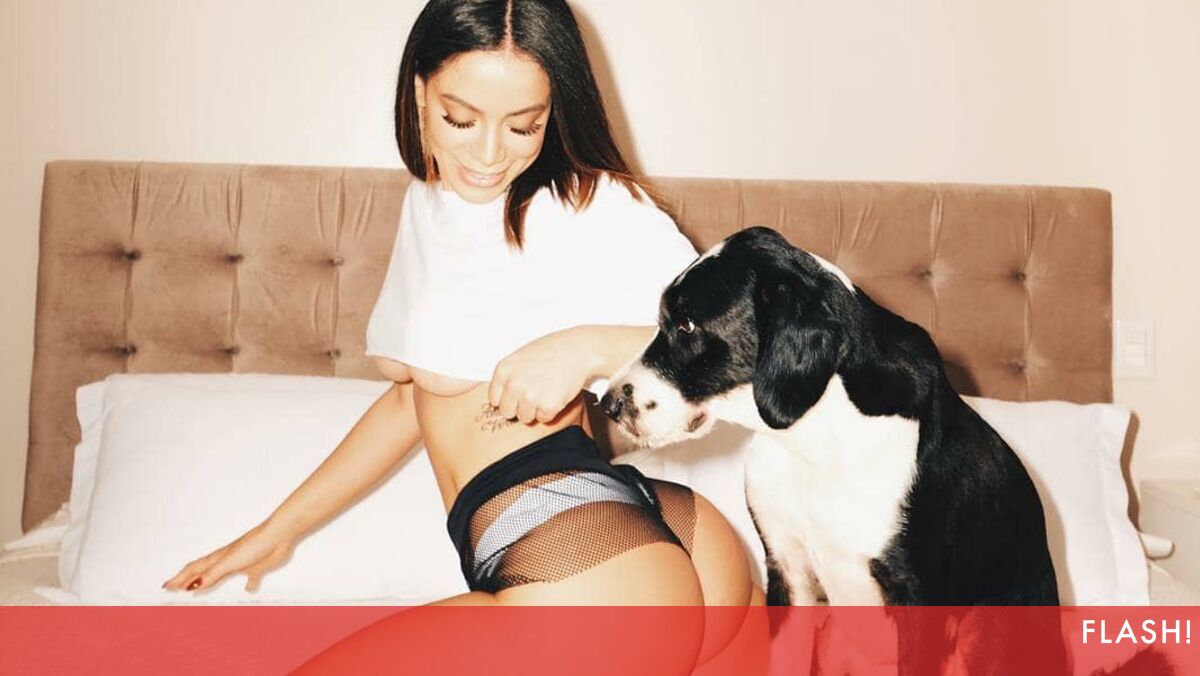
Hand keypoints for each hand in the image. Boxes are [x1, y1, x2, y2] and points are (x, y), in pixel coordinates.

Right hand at [161, 520, 297, 593]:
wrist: (279, 536)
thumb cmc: (254, 545)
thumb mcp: (229, 562)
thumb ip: (212, 575)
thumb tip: (193, 587)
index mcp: (217, 558)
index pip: (193, 570)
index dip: (179, 579)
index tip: (166, 587)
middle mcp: (226, 561)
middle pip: (203, 572)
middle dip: (187, 581)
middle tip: (174, 588)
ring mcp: (241, 564)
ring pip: (220, 575)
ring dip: (209, 582)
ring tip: (199, 589)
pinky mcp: (257, 567)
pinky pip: (251, 579)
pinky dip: (248, 584)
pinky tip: (248, 589)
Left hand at [488, 327, 595, 423]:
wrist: (579, 350)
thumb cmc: (553, 350)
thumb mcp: (521, 356)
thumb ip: (509, 376)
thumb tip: (501, 397)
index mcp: (504, 370)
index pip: (494, 399)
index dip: (508, 398)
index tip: (518, 394)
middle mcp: (513, 384)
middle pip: (507, 412)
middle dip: (519, 407)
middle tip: (535, 393)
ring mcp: (530, 396)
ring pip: (525, 418)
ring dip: (536, 409)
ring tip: (547, 390)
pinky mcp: (547, 406)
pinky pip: (543, 419)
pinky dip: (551, 410)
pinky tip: (556, 393)